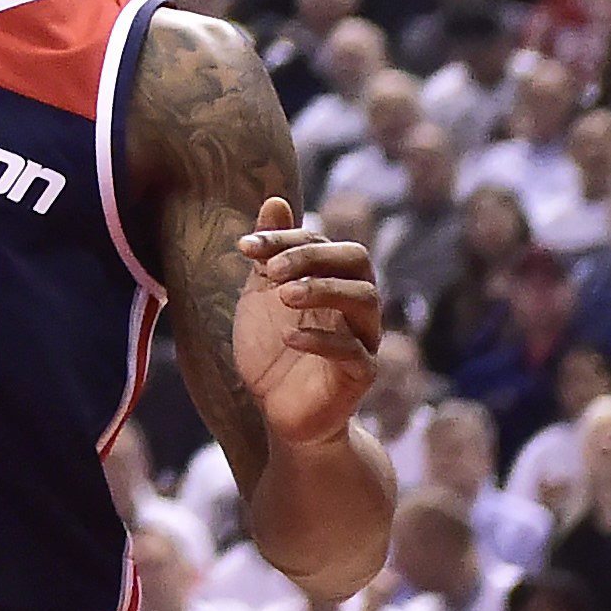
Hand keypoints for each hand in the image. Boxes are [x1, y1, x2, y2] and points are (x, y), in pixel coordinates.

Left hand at [234, 200, 382, 448]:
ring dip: (322, 289)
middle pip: (357, 259)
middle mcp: (354, 305)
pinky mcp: (361, 375)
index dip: (284, 238)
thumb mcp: (261, 294)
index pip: (321, 241)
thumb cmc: (272, 347)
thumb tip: (276, 200)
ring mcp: (363, 339)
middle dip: (312, 256)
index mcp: (331, 280)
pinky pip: (355, 351)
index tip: (243, 248)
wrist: (279, 411)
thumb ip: (271, 252)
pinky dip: (321, 339)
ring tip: (282, 295)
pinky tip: (288, 336)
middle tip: (269, 270)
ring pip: (366, 299)